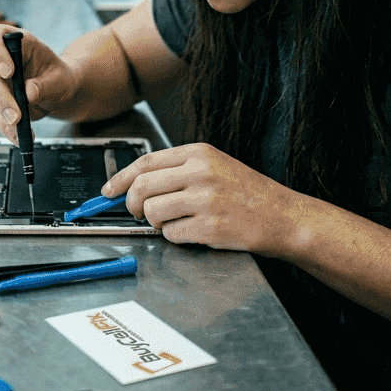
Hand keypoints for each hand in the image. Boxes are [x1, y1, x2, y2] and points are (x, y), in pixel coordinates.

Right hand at [0, 24, 80, 141]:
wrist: (56, 91)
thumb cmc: (57, 76)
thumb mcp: (59, 78)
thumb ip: (45, 84)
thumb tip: (29, 93)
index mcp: (16, 41)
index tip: (8, 71)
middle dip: (1, 96)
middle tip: (16, 115)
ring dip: (1, 116)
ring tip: (18, 130)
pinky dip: (3, 126)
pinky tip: (16, 135)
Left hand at [103, 143, 296, 252]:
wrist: (282, 217)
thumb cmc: (248, 194)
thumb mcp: (215, 166)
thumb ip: (179, 170)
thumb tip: (137, 183)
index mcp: (199, 153)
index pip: (146, 162)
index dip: (120, 178)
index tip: (108, 191)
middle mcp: (201, 172)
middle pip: (142, 186)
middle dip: (131, 204)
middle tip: (137, 213)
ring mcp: (205, 199)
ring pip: (153, 211)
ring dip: (156, 223)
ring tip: (174, 222)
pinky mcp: (209, 226)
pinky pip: (171, 234)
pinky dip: (175, 237)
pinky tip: (192, 232)